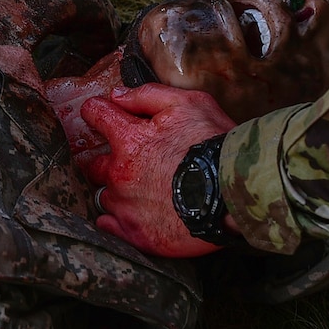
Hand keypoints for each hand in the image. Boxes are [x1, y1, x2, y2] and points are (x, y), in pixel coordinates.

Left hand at [81, 83, 236, 257]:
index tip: (101, 114)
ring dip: (118, 191)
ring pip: (105, 196)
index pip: (95, 115)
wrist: (234, 196)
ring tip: (145, 192)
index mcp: (129, 140)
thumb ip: (147, 96)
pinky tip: (136, 213)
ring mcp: (126, 207)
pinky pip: (108, 225)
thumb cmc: (215, 146)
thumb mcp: (188, 105)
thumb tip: (117, 94)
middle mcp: (120, 173)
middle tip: (133, 162)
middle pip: (94, 164)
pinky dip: (116, 219)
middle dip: (109, 159)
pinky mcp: (135, 234)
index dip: (98, 111)